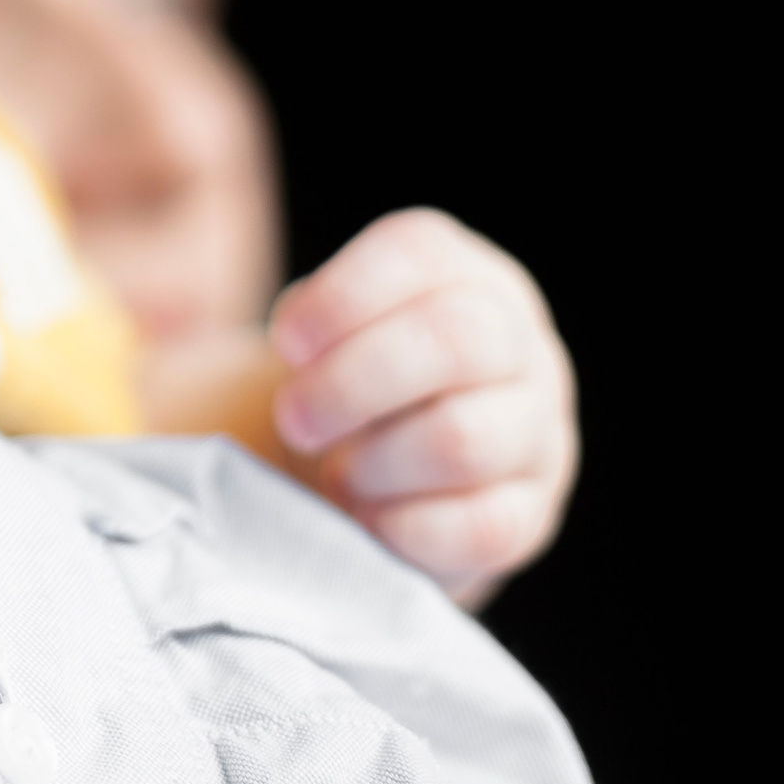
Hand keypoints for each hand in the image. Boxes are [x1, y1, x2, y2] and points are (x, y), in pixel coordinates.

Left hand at [268, 209, 577, 605]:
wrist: (375, 467)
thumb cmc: (330, 383)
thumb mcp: (318, 333)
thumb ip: (303, 328)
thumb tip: (245, 368)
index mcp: (457, 272)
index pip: (419, 254)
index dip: (343, 298)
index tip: (284, 343)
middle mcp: (516, 339)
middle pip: (458, 339)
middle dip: (356, 382)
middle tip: (295, 420)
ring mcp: (538, 427)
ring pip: (469, 436)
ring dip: (377, 462)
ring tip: (332, 477)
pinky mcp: (533, 511)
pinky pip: (486, 525)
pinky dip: (407, 529)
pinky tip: (364, 523)